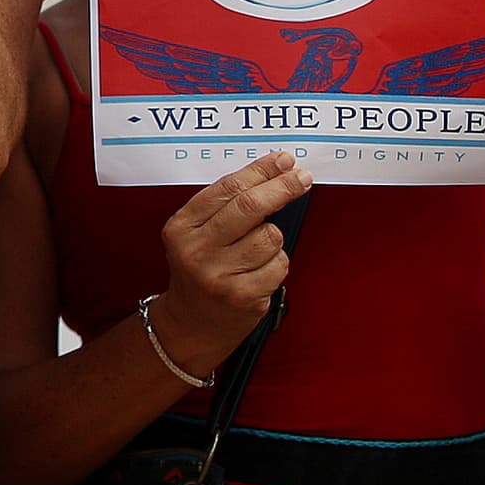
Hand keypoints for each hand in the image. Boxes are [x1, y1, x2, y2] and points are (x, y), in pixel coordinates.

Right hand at [151, 153, 307, 372]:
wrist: (191, 323)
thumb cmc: (200, 269)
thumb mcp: (196, 233)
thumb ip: (225, 206)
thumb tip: (275, 172)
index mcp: (181, 227)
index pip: (227, 189)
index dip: (261, 171)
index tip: (283, 161)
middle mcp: (196, 251)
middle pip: (250, 207)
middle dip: (282, 187)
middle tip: (302, 178)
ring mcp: (219, 276)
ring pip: (270, 236)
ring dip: (273, 238)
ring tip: (255, 251)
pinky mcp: (243, 297)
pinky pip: (278, 264)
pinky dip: (276, 263)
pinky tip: (259, 272)